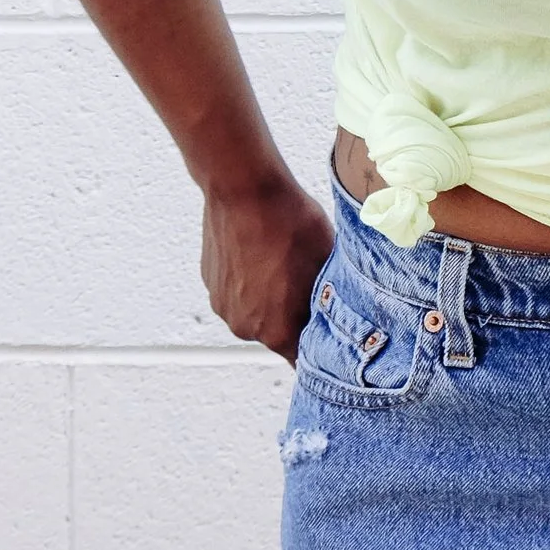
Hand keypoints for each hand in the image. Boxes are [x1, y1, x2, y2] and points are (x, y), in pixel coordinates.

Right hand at [200, 173, 334, 361]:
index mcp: (279, 333)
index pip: (304, 359)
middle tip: (308, 282)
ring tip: (282, 260)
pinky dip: (249, 278)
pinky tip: (262, 251)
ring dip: (269, 295)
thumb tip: (339, 315)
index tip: (327, 333)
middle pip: (278, 333)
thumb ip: (330, 303)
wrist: (246, 190)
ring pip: (256, 310)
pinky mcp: (211, 282)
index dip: (319, 345)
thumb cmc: (291, 225)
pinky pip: (237, 290)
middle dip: (295, 315)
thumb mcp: (328, 265)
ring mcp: (224, 305)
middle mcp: (246, 328)